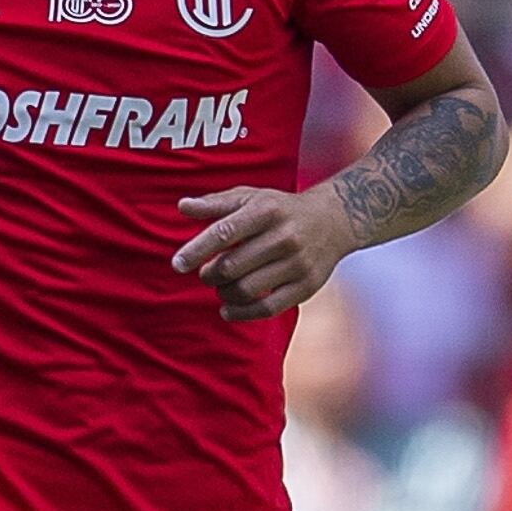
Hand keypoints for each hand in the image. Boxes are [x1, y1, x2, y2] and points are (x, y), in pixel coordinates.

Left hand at [171, 187, 356, 319]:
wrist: (333, 220)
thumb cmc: (280, 209)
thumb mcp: (251, 197)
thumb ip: (216, 203)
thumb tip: (182, 206)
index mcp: (267, 210)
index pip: (225, 232)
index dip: (197, 250)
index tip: (177, 264)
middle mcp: (285, 236)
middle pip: (232, 266)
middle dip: (210, 274)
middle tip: (206, 274)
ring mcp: (298, 263)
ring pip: (246, 290)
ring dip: (224, 292)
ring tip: (221, 286)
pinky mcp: (306, 286)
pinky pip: (267, 309)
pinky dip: (241, 313)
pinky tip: (228, 308)